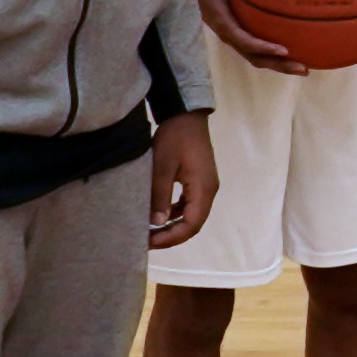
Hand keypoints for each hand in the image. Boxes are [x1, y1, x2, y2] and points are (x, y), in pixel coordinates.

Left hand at [146, 114, 218, 250]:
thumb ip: (160, 195)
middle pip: (193, 223)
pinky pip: (189, 204)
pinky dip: (175, 213)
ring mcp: (205, 185)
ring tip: (151, 232)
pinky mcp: (199, 180)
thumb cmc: (174, 137)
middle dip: (171, 235)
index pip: (192, 224)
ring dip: (173, 226)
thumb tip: (156, 224)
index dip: (172, 238)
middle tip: (147, 241)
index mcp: (204, 189)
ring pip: (191, 215)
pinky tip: (159, 214)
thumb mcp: (162, 166)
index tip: (150, 243)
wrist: (186, 114)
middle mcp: (209, 191)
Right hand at [194, 0, 314, 76]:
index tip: (284, 50)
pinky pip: (260, 50)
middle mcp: (231, 36)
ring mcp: (236, 38)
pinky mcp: (241, 35)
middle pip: (257, 58)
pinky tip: (297, 50)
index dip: (264, 47)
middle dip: (280, 65)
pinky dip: (276, 55)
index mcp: (224, 25)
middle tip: (304, 69)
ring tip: (305, 67)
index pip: (245, 41)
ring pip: (259, 57)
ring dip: (281, 64)